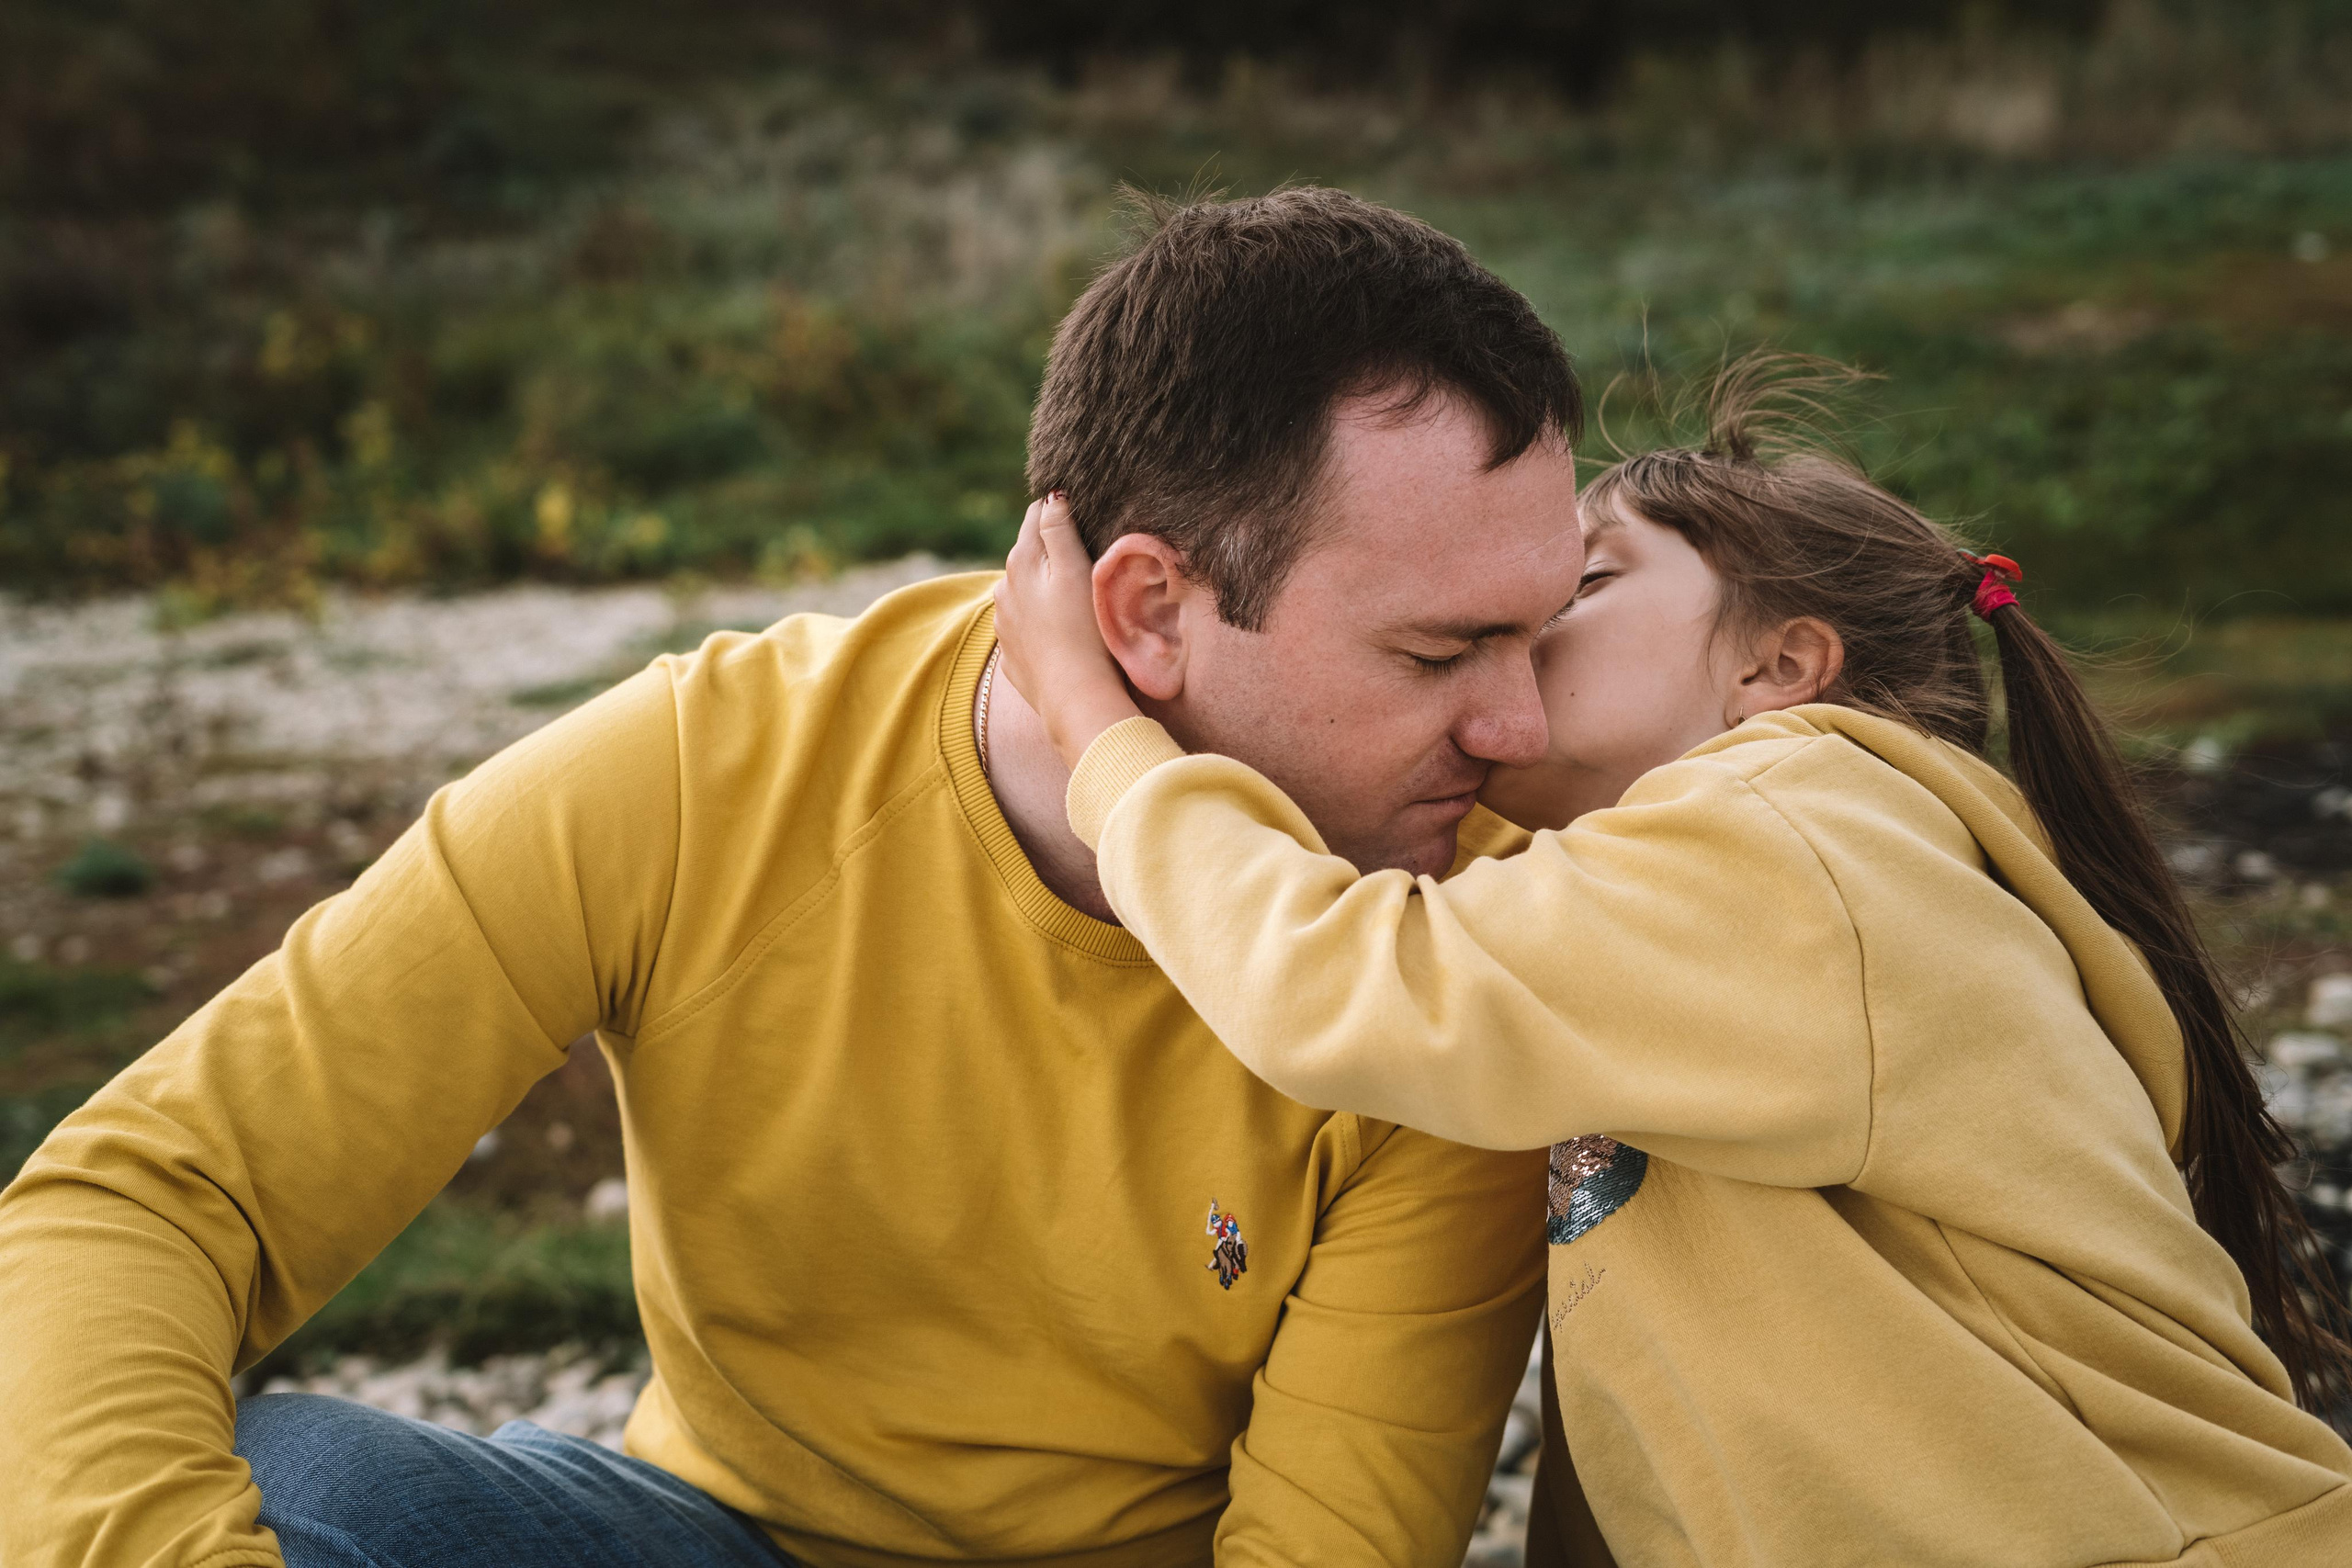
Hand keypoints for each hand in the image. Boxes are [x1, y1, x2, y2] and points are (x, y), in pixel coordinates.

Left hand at [993, 493, 1144, 769]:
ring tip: (1073, 597)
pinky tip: (1061, 631)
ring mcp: (1005, 623)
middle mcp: (1003, 588)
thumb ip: (1058, 529)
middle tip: (1083, 555)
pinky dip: (1039, 620)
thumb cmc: (1084, 632)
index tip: (1082, 515)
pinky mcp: (1013, 653)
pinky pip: (1025, 624)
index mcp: (1021, 561)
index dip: (1059, 511)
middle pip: (1027, 552)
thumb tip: (1051, 496)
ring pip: (1023, 589)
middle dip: (1049, 549)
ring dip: (1042, 586)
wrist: (1075, 698)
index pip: (1036, 515)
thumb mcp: (1076, 570)